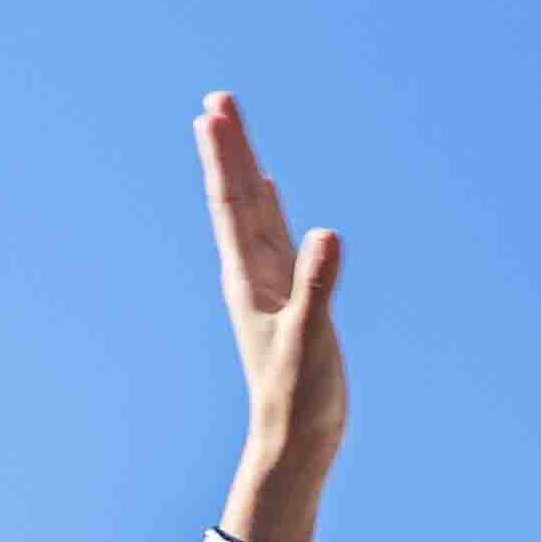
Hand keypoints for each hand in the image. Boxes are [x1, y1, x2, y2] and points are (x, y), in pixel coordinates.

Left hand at [199, 95, 347, 541]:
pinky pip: (276, 236)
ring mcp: (270, 283)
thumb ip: (317, 287)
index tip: (214, 113)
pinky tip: (270, 189)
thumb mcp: (311, 341)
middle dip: (227, 149)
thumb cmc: (300, 398)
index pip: (234, 205)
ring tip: (229, 128)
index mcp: (250, 278)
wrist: (295, 441)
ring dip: (244, 169)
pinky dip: (271, 206)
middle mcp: (253, 274)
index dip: (226, 158)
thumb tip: (326, 235)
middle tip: (216, 100)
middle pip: (237, 198)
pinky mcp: (290, 295)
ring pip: (254, 212)